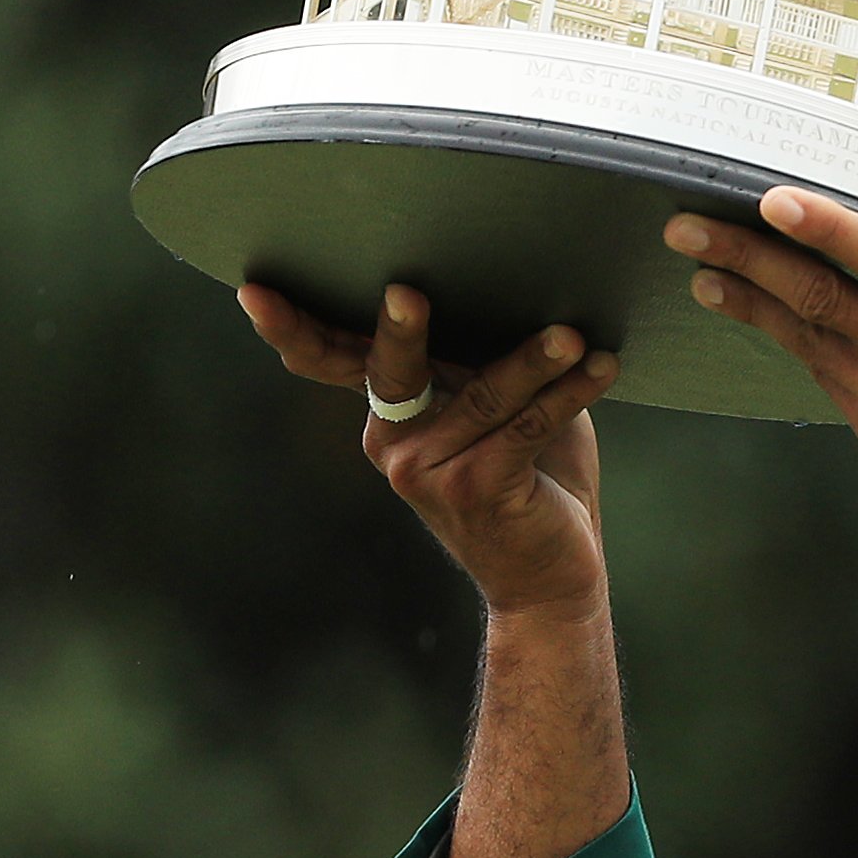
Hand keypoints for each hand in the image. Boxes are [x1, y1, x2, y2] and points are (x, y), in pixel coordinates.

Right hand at [239, 282, 623, 625]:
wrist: (552, 579)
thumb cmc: (534, 478)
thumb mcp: (501, 411)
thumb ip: (483, 359)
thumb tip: (511, 279)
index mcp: (390, 417)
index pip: (335, 361)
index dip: (294, 329)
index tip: (257, 293)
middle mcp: (395, 444)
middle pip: (390, 371)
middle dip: (401, 332)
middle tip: (405, 292)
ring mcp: (428, 472)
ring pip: (482, 395)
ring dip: (533, 360)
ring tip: (570, 334)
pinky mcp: (476, 490)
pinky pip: (524, 428)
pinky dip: (567, 393)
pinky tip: (600, 367)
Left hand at [666, 184, 857, 572]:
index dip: (825, 227)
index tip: (772, 200)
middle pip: (824, 298)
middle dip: (748, 258)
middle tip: (690, 230)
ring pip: (810, 341)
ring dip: (749, 302)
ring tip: (703, 271)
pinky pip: (827, 379)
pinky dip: (789, 341)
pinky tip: (757, 315)